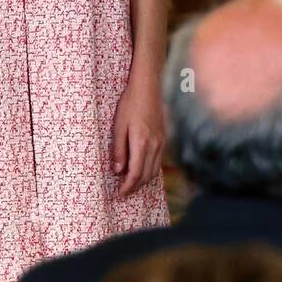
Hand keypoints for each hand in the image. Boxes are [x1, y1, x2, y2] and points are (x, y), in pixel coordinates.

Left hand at [112, 70, 165, 197]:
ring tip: (131, 184)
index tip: (118, 194)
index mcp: (141, 143)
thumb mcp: (118, 126)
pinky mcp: (164, 138)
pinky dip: (150, 170)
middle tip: (123, 193)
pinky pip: (159, 161)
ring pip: (154, 170)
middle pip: (146, 176)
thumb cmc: (130, 104)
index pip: (135, 174)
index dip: (127, 187)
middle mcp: (154, 145)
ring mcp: (161, 142)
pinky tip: (141, 169)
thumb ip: (118, 150)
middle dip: (135, 188)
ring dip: (143, 181)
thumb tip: (117, 171)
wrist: (148, 87)